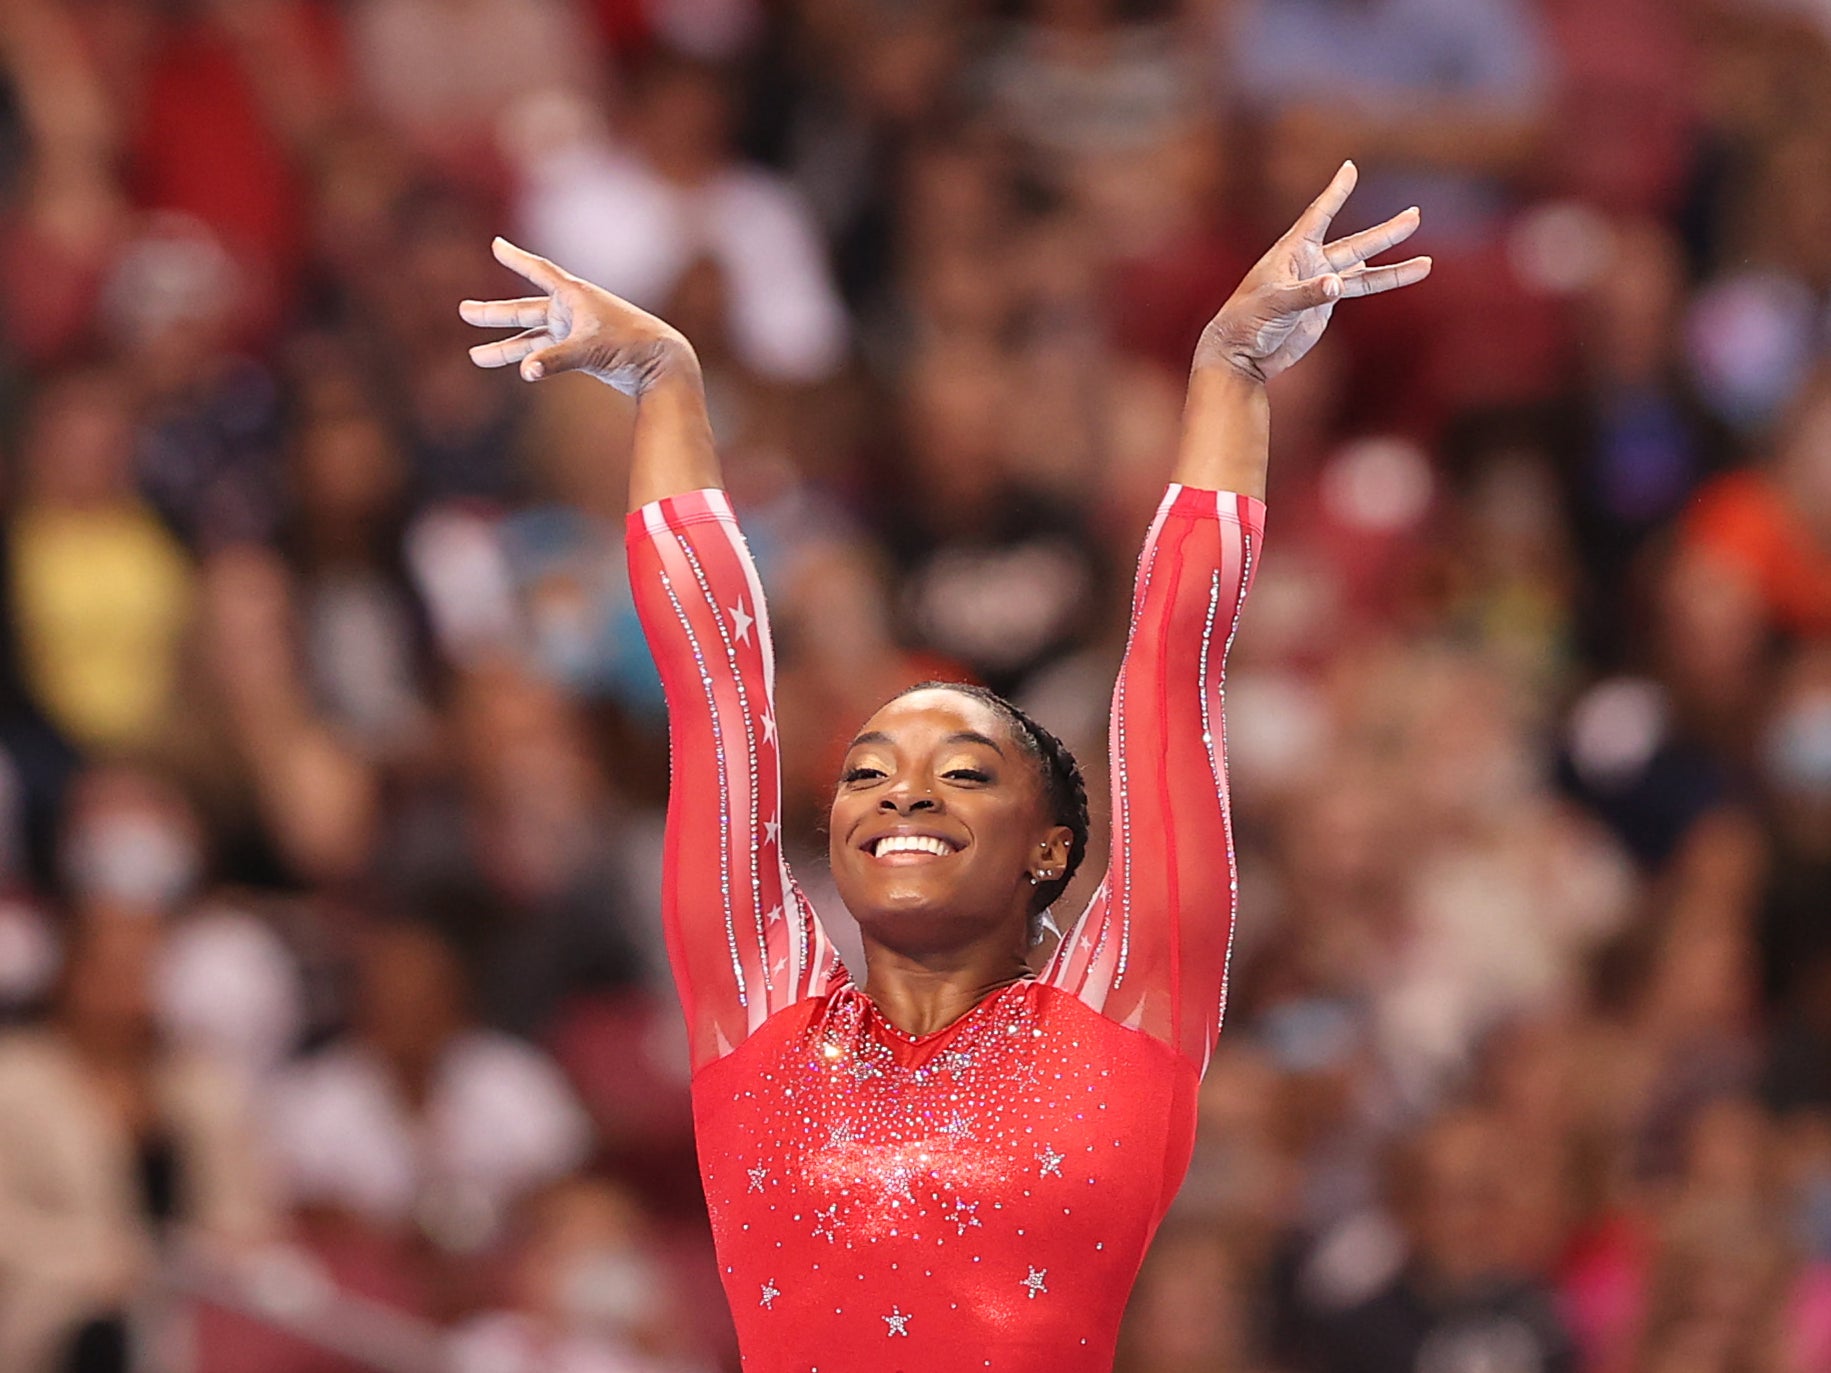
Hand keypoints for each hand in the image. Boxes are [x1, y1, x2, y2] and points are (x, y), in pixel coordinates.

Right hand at [461, 238, 697, 397]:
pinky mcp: (582, 353)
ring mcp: (576, 332)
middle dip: (494, 313)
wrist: (662, 365)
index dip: (516, 258)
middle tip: (464, 311)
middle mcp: (572, 311)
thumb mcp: (590, 350)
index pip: (538, 270)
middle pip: (525, 309)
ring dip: (505, 347)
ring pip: (532, 338)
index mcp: (574, 296)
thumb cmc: (631, 347)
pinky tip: (516, 368)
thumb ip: (555, 360)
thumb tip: (526, 371)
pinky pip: (547, 354)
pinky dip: (531, 360)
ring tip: (475, 356)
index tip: (496, 245)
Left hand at [1194, 162, 1430, 383]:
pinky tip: (1409, 274)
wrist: (1241, 353)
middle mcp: (1309, 262)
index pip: (1318, 215)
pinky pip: (1360, 288)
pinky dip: (1385, 282)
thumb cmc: (1246, 322)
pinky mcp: (1325, 303)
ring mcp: (1320, 283)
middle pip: (1354, 244)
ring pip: (1363, 268)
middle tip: (1415, 215)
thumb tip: (1337, 286)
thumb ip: (1307, 294)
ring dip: (1393, 263)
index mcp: (1291, 252)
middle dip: (1385, 233)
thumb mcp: (1274, 304)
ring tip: (1426, 263)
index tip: (1350, 168)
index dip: (1335, 193)